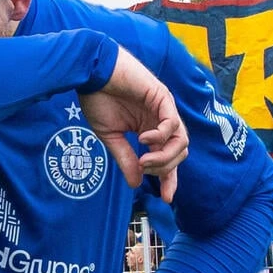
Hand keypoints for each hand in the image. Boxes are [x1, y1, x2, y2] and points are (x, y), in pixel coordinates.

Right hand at [79, 47, 188, 202]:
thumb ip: (125, 158)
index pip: (167, 158)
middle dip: (164, 169)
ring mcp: (164, 109)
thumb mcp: (110, 136)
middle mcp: (160, 121)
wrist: (91, 74)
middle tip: (142, 168)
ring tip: (144, 159)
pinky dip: (160, 136)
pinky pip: (172, 123)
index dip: (169, 179)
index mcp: (149, 130)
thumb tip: (135, 184)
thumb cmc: (97, 99)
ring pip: (181, 141)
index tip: (166, 198)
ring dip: (164, 157)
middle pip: (179, 153)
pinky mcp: (162, 98)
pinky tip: (143, 139)